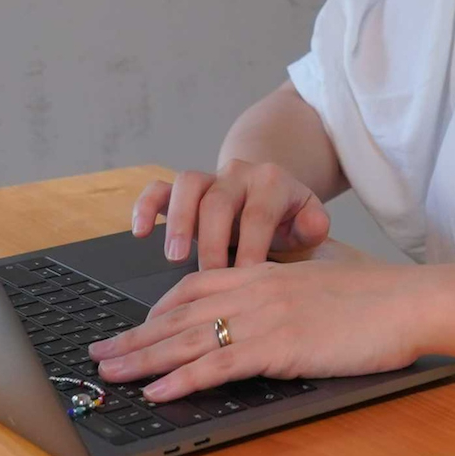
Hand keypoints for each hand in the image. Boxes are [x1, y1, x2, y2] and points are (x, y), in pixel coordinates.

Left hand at [89, 260, 452, 401]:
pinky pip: (215, 365)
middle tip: (100, 353)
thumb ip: (290, 297)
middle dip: (134, 336)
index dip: (159, 311)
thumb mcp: (323, 288)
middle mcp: (255, 290)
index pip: (195, 288)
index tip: (137, 328)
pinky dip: (180, 379)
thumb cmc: (379, 299)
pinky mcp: (276, 346)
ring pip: (186, 339)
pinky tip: (156, 391)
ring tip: (109, 373)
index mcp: (265, 274)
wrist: (411, 300)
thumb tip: (277, 318)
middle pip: (178, 315)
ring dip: (141, 358)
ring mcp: (263, 317)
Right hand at [129, 160, 330, 267]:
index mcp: (271, 182)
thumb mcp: (308, 221)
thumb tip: (313, 229)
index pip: (258, 214)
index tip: (246, 280)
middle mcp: (237, 175)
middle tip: (209, 277)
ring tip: (173, 257)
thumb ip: (314, 226)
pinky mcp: (183, 189)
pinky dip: (146, 207)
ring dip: (178, 221)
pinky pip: (159, 188)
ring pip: (186, 185)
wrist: (269, 189)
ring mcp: (208, 179)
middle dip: (212, 241)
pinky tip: (140, 232)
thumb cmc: (287, 218)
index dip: (251, 246)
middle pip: (218, 201)